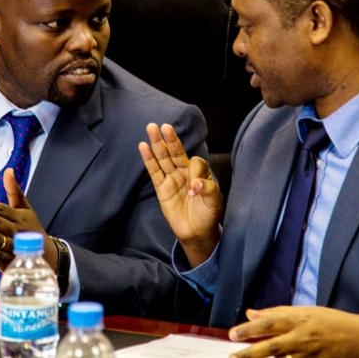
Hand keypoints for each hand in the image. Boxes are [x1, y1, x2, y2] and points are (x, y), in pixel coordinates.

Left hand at [0, 168, 56, 271]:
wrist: (48, 255)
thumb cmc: (31, 228)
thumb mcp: (25, 208)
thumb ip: (14, 191)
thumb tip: (8, 170)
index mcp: (20, 216)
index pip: (1, 209)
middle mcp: (19, 230)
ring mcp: (16, 246)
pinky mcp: (11, 261)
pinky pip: (0, 256)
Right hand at [138, 122, 221, 266]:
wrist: (197, 232)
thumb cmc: (208, 215)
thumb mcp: (214, 201)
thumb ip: (208, 188)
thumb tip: (195, 184)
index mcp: (200, 172)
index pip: (194, 162)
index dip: (195, 171)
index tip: (196, 187)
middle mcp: (185, 172)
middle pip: (175, 152)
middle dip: (170, 139)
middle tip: (163, 126)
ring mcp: (172, 179)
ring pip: (163, 158)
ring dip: (157, 144)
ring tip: (151, 128)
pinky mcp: (161, 188)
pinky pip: (154, 171)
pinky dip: (148, 159)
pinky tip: (143, 146)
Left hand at [227, 306, 358, 357]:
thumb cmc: (331, 322)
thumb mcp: (304, 311)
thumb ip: (276, 313)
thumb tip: (250, 313)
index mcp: (299, 320)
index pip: (269, 323)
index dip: (249, 329)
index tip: (232, 334)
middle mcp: (302, 338)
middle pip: (272, 347)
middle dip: (250, 353)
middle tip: (232, 355)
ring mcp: (310, 355)